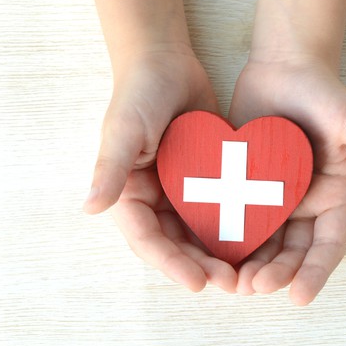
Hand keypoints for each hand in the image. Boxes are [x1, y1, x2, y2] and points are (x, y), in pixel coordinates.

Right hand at [85, 48, 237, 292]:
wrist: (167, 61)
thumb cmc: (139, 92)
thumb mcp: (123, 129)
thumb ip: (109, 168)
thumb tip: (90, 207)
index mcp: (128, 194)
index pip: (147, 240)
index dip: (170, 264)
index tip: (198, 283)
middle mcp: (153, 199)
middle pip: (176, 244)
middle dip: (201, 266)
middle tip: (230, 282)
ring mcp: (179, 191)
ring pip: (199, 233)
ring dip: (219, 254)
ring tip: (245, 273)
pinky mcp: (204, 179)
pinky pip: (217, 209)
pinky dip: (233, 227)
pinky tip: (256, 241)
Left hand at [229, 55, 345, 304]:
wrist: (283, 67)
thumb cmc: (324, 93)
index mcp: (334, 197)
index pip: (328, 245)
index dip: (316, 272)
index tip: (300, 297)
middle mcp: (305, 204)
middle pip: (292, 251)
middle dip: (278, 273)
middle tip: (256, 287)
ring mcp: (273, 197)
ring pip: (263, 242)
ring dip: (251, 265)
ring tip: (236, 282)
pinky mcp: (245, 185)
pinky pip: (237, 217)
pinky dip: (228, 239)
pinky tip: (213, 254)